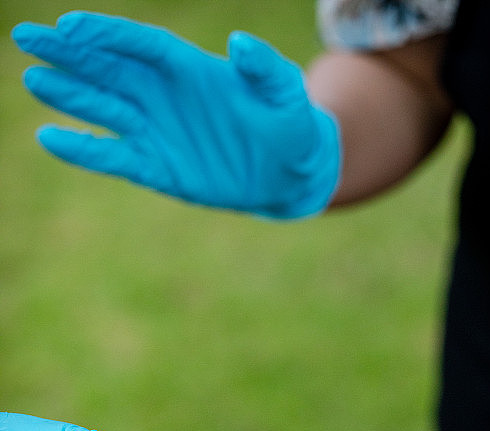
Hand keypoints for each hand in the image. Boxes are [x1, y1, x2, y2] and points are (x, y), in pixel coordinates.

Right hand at [12, 12, 340, 217]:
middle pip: (108, 68)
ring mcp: (156, 131)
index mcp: (189, 68)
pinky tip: (50, 137)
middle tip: (27, 38)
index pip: (139, 44)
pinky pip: (112, 156)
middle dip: (70, 53)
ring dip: (69, 95)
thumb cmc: (290, 126)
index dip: (106, 34)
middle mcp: (164, 95)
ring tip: (34, 78)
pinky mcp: (154, 168)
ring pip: (103, 108)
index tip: (69, 25)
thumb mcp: (287, 94)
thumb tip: (240, 45)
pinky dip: (83, 149)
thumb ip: (265, 68)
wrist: (287, 174)